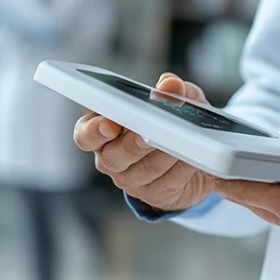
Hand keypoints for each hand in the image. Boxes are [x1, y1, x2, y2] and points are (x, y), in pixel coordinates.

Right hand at [73, 73, 214, 211]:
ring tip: (183, 139)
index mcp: (103, 129)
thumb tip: (169, 84)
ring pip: (144, 170)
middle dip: (136, 142)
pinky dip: (182, 168)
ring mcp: (130, 179)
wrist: (195, 156)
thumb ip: (171, 89)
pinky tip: (194, 157)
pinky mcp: (153, 194)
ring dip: (165, 154)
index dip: (94, 131)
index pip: (85, 134)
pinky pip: (166, 183)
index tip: (111, 125)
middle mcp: (110, 157)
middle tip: (155, 129)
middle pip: (113, 156)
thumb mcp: (175, 100)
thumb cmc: (172, 122)